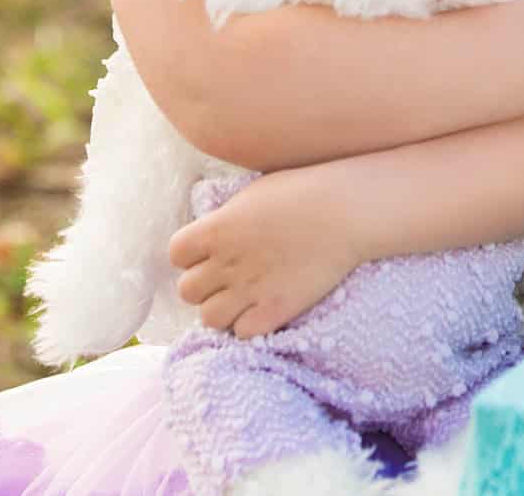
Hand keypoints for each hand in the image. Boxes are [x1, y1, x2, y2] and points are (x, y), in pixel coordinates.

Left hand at [168, 165, 362, 338]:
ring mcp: (250, 289)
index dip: (191, 255)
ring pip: (209, 317)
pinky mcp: (275, 310)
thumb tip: (215, 229)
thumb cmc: (305, 191)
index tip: (210, 251)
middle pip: (187, 290)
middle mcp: (226, 262)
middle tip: (228, 276)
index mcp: (216, 229)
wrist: (347, 210)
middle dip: (205, 284)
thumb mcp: (254, 193)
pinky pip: (242, 332)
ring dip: (222, 309)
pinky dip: (248, 324)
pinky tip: (263, 308)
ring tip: (242, 298)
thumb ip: (227, 217)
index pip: (176, 254)